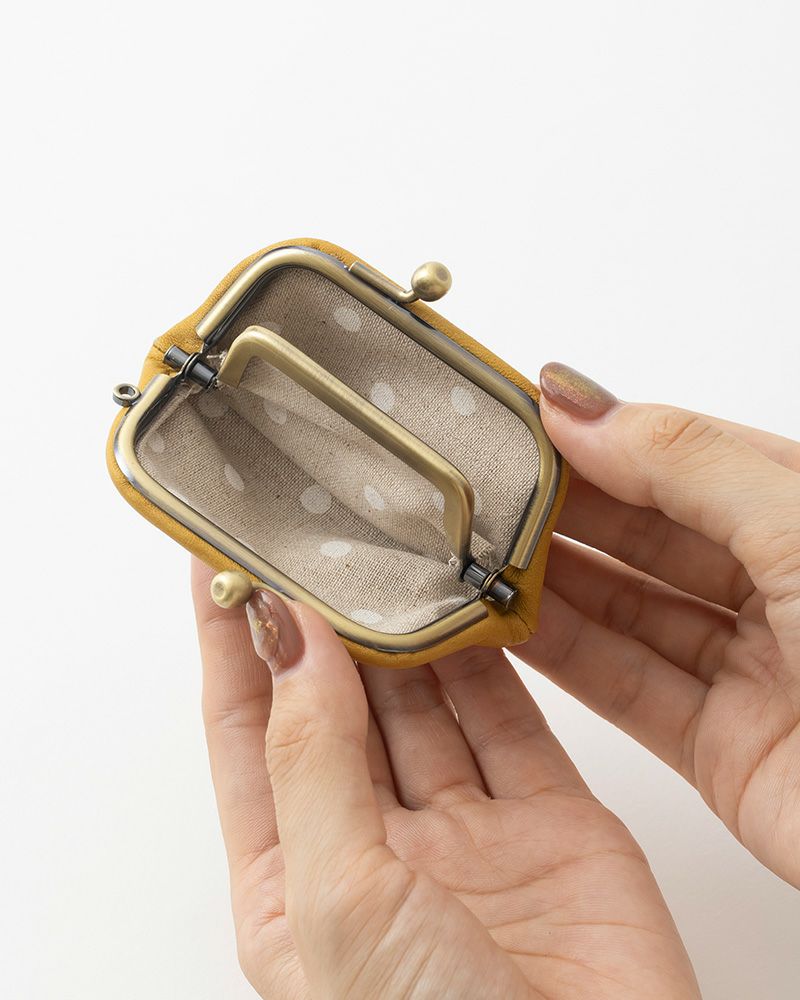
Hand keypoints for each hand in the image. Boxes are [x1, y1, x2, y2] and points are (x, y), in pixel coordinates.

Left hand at [193, 560, 697, 998]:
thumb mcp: (337, 899)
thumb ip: (313, 760)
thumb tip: (293, 642)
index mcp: (296, 882)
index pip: (246, 735)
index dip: (230, 648)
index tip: (217, 568)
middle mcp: (378, 850)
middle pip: (338, 708)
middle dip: (322, 625)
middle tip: (315, 538)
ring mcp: (467, 835)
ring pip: (425, 703)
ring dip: (404, 632)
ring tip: (388, 553)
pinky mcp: (552, 824)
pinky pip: (513, 718)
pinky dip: (491, 659)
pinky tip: (468, 607)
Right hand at [517, 363, 799, 887]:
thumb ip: (688, 464)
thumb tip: (580, 410)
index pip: (689, 458)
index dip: (606, 436)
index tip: (523, 422)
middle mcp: (783, 590)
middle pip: (650, 536)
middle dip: (564, 512)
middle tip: (482, 491)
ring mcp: (753, 670)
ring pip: (629, 613)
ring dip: (552, 584)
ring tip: (477, 552)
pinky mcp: (723, 750)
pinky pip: (626, 690)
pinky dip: (562, 658)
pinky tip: (508, 623)